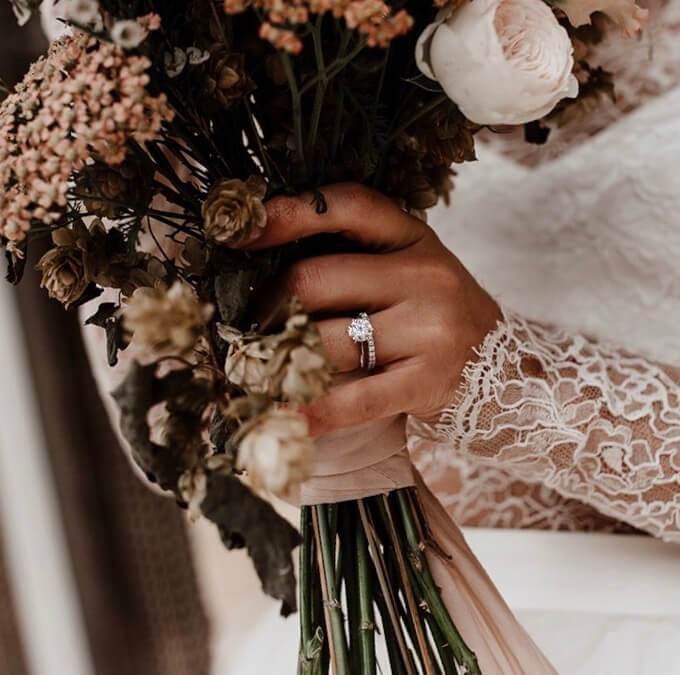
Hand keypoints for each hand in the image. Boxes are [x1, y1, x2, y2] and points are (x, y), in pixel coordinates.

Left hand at [240, 183, 500, 436]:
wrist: (507, 374)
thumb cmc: (438, 318)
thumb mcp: (411, 272)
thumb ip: (358, 261)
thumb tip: (270, 268)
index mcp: (415, 238)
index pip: (348, 206)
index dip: (290, 214)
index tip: (245, 232)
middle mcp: (425, 276)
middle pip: (316, 279)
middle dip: (268, 308)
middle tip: (250, 329)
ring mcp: (430, 329)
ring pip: (325, 341)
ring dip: (280, 360)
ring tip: (260, 370)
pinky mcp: (427, 382)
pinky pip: (355, 399)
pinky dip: (313, 412)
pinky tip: (287, 419)